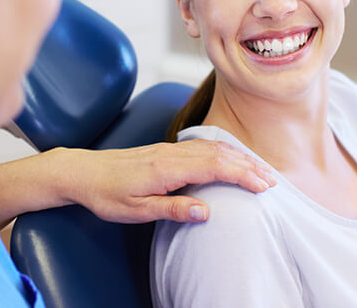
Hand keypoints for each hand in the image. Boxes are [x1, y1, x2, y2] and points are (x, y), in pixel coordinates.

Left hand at [51, 140, 276, 222]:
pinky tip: (231, 157)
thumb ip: (171, 209)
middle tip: (273, 181)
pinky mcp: (166, 150)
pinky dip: (224, 151)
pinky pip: (202, 145)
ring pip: (213, 147)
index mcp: (167, 168)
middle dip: (249, 165)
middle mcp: (172, 153)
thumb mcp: (136, 210)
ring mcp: (170, 149)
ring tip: (260, 170)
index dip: (243, 175)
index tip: (264, 186)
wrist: (83, 171)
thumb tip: (206, 211)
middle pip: (220, 153)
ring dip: (239, 157)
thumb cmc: (107, 194)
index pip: (215, 166)